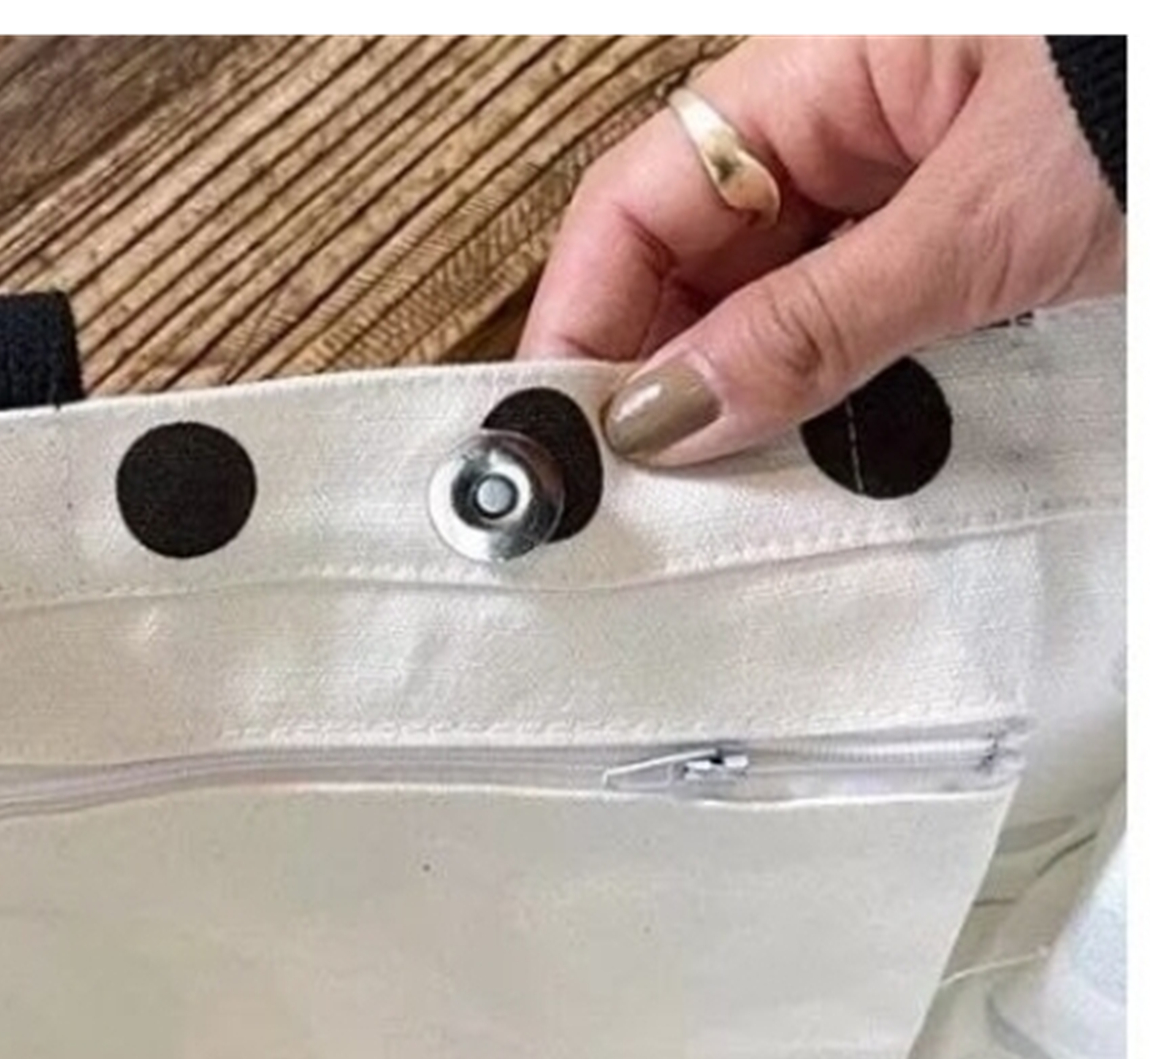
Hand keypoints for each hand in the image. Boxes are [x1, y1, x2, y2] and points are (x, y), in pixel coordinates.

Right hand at [521, 37, 1125, 462]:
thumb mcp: (993, 217)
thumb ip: (822, 321)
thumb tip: (676, 410)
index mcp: (823, 66)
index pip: (640, 200)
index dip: (583, 319)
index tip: (561, 437)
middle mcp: (844, 120)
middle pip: (687, 261)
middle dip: (653, 379)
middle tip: (632, 495)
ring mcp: (895, 183)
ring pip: (759, 303)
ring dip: (736, 400)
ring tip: (719, 489)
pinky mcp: (950, 240)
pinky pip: (842, 322)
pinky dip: (819, 394)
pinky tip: (807, 452)